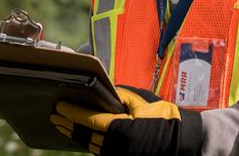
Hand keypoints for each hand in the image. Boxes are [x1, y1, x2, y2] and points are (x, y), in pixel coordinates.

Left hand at [50, 85, 201, 155]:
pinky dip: (87, 142)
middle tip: (55, 116)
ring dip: (75, 135)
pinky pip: (99, 150)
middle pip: (85, 135)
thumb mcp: (143, 102)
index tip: (60, 107)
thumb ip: (121, 95)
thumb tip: (104, 90)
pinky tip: (82, 136)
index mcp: (120, 128)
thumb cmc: (165, 118)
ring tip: (64, 126)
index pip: (88, 120)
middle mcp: (116, 145)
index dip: (72, 113)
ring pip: (90, 145)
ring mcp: (118, 154)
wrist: (182, 140)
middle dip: (68, 125)